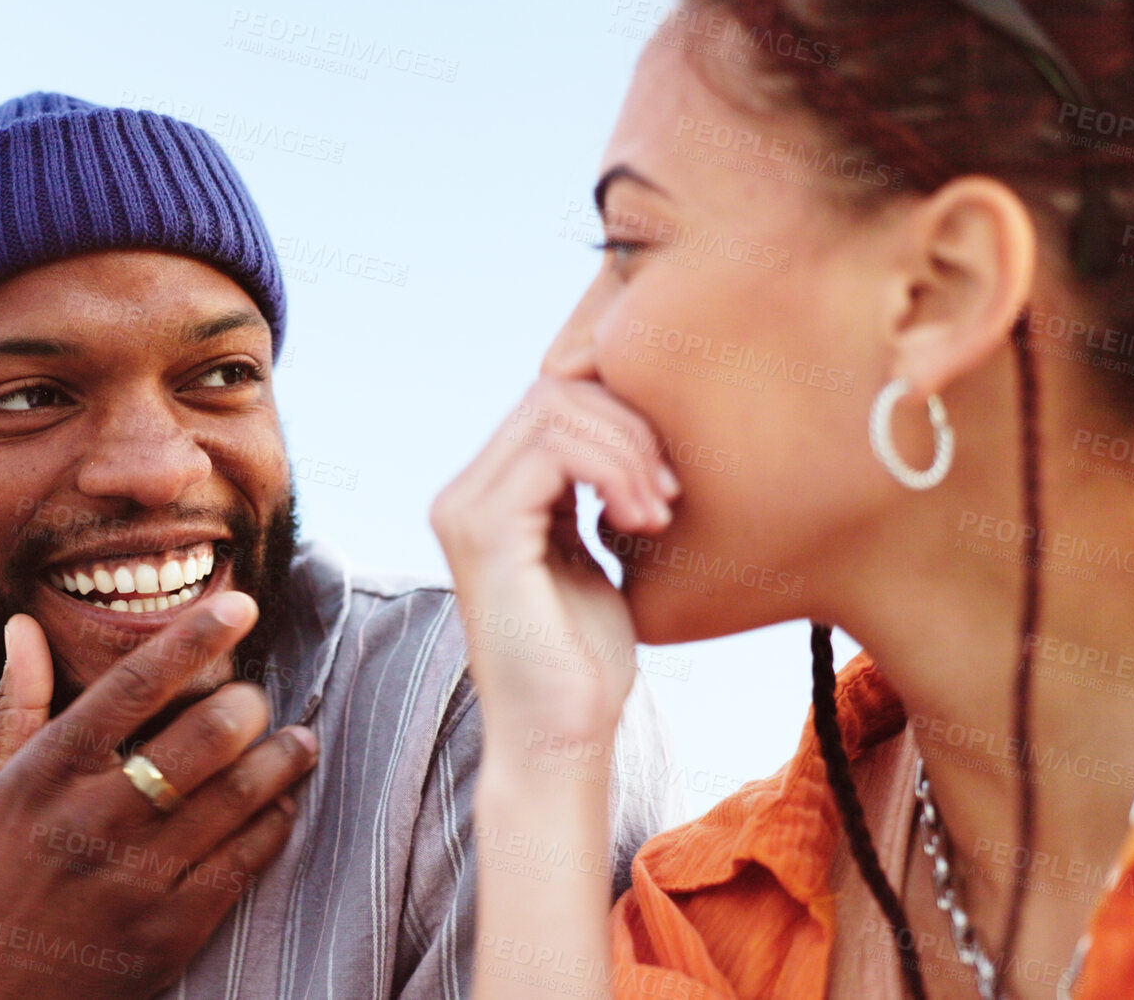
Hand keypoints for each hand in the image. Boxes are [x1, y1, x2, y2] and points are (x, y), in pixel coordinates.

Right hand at [0, 592, 319, 999]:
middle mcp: (90, 823)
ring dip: (280, 760)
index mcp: (44, 777)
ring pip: (234, 799)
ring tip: (298, 741)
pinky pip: (245, 861)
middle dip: (247, 706)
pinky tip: (282, 802)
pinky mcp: (171, 930)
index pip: (129, 690)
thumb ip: (16, 706)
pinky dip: (274, 822)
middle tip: (259, 697)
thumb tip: (24, 623)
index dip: (191, 642)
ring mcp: (134, 880)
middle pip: (197, 741)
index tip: (241, 606)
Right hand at [430, 347, 681, 742]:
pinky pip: (555, 453)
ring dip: (628, 451)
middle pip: (551, 393)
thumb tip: (621, 436)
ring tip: (659, 513)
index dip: (620, 421)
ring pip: (554, 410)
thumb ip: (586, 498)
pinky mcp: (485, 533)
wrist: (562, 740)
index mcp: (485, 498)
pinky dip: (614, 472)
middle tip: (671, 494)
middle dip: (629, 428)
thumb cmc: (584, 664)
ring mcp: (465, 511)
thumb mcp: (588, 558)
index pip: (551, 403)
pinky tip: (642, 521)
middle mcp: (461, 496)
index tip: (669, 483)